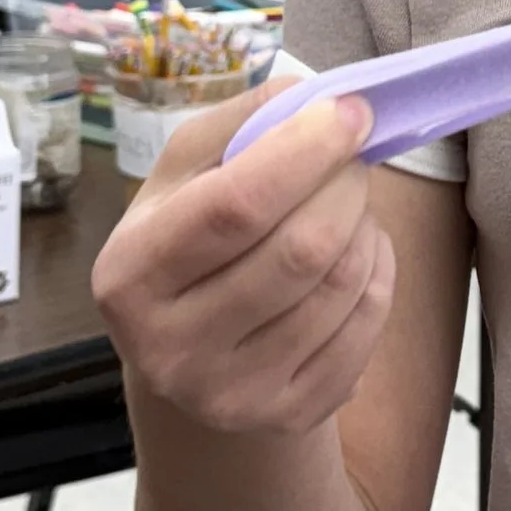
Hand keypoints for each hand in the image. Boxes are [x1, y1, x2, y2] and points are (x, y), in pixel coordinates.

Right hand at [92, 77, 393, 444]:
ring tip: (348, 204)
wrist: (193, 360)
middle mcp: (171, 348)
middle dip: (345, 186)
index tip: (351, 112)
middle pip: (300, 249)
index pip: (234, 207)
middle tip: (354, 157)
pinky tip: (358, 253)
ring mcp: (233, 392)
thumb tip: (313, 96)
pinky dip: (379, 271)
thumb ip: (237, 125)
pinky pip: (367, 324)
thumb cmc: (191, 245)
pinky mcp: (290, 414)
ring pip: (341, 285)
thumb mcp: (184, 180)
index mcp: (131, 275)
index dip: (304, 153)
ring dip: (365, 226)